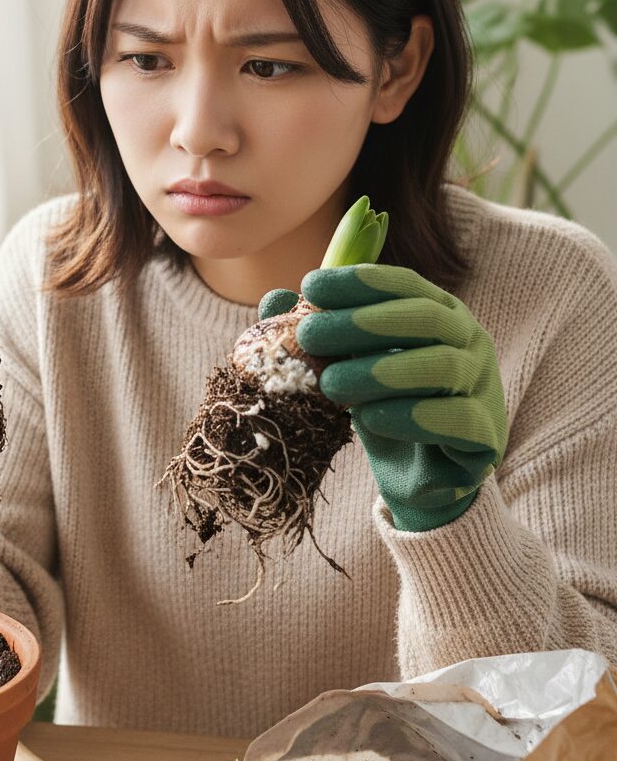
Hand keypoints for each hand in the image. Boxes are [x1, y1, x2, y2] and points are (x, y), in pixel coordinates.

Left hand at [293, 263, 507, 531]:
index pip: (404, 284)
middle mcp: (468, 342)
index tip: (311, 286)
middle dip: (362, 322)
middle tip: (309, 335)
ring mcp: (484, 386)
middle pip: (424, 318)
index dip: (359, 281)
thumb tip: (273, 300)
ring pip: (441, 366)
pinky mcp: (487, 435)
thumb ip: (316, 331)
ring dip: (380, 371)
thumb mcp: (345, 366)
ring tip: (330, 384)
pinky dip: (410, 417)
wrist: (417, 479)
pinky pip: (457, 419)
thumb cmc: (382, 408)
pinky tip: (369, 419)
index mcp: (438, 313)